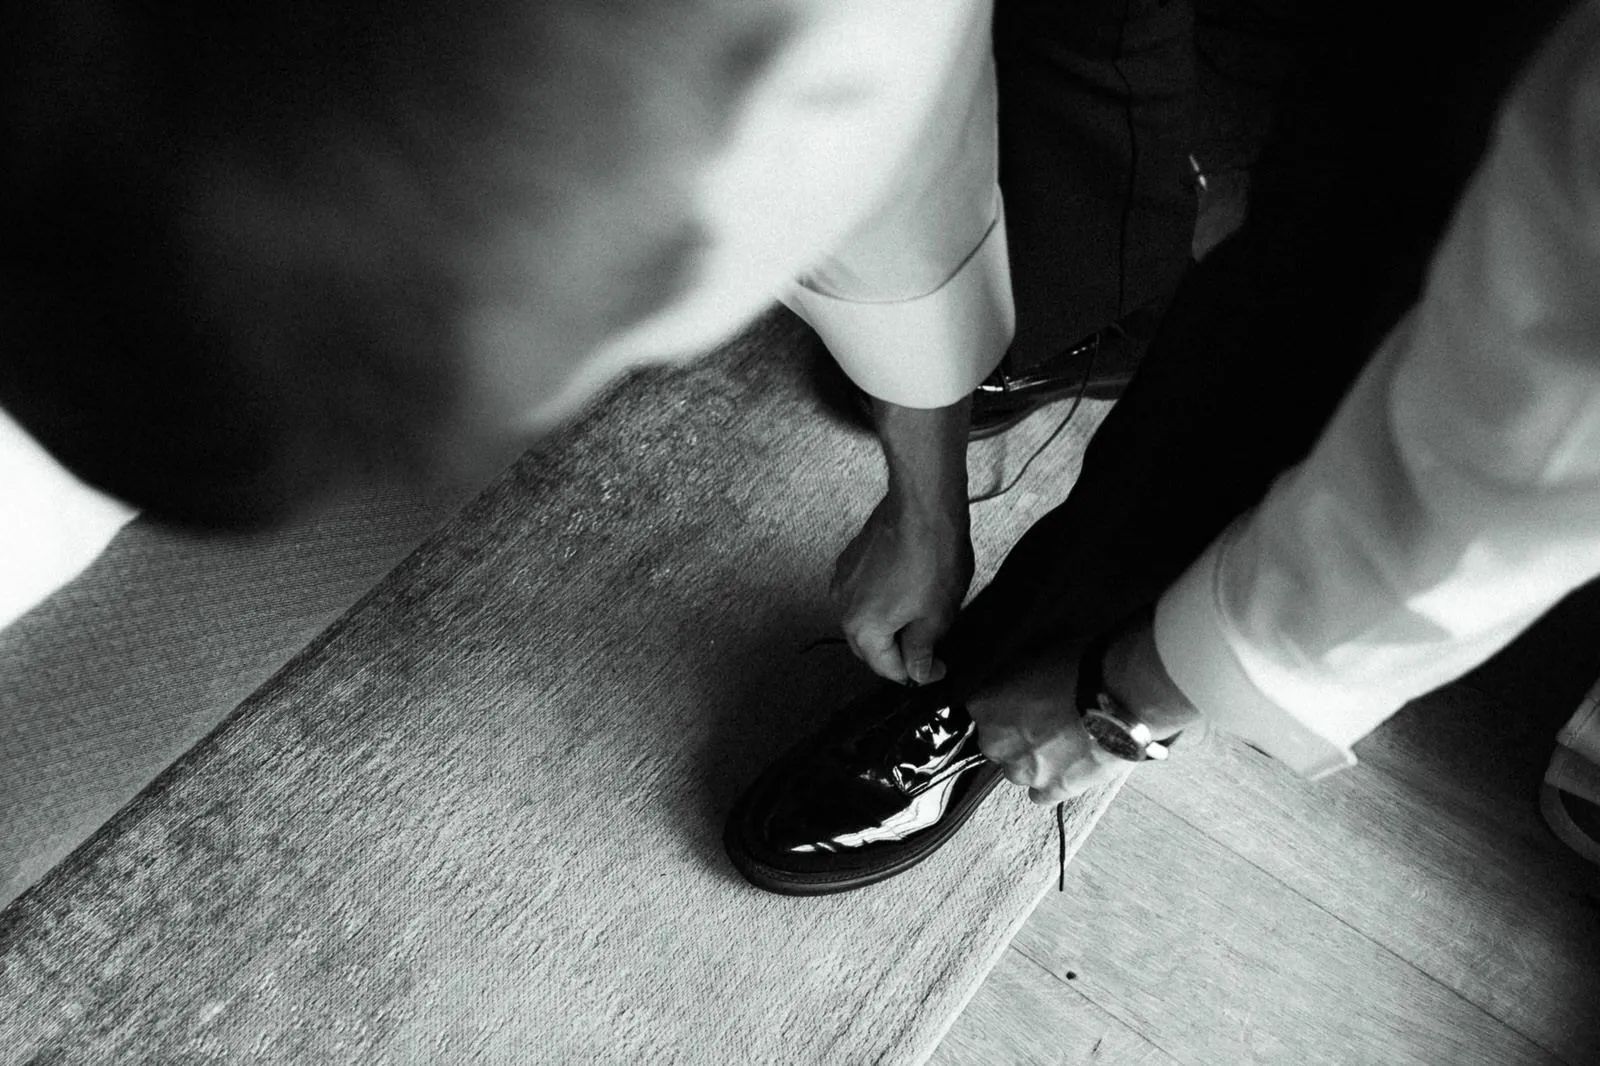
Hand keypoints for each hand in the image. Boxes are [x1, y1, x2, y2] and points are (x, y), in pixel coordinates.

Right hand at [832, 490, 973, 684]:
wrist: (922, 506)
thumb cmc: (932, 558)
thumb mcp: (935, 616)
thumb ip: (921, 651)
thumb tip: (917, 673)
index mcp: (862, 629)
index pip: (887, 668)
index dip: (916, 674)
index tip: (938, 668)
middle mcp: (843, 607)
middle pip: (869, 646)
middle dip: (897, 653)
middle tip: (929, 650)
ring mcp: (843, 580)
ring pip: (865, 618)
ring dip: (888, 626)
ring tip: (919, 618)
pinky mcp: (850, 559)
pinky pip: (863, 593)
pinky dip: (881, 601)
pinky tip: (905, 591)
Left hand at [969, 611, 1201, 803]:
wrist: (1120, 695)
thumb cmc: (1079, 665)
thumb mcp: (1035, 654)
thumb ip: (1014, 675)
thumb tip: (1014, 680)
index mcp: (985, 706)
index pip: (983, 709)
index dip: (1006, 705)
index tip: (1024, 702)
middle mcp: (996, 742)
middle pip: (997, 742)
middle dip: (1016, 735)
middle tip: (1047, 721)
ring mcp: (1024, 770)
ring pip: (1019, 769)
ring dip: (1035, 759)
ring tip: (1066, 742)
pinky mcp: (1054, 790)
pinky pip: (1042, 794)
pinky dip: (1053, 782)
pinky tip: (1071, 766)